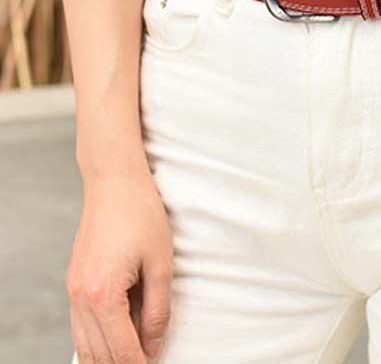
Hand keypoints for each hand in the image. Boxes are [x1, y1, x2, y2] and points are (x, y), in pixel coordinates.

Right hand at [66, 168, 173, 362]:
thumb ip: (157, 309)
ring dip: (106, 357)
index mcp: (103, 295)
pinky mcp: (74, 281)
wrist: (114, 182)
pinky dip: (95, 339)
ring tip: (134, 357)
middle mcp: (81, 297)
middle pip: (98, 354)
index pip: (120, 350)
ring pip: (84, 344)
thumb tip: (153, 346)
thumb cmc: (141, 215)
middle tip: (147, 362)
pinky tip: (114, 340)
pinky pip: (80, 325)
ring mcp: (73, 290)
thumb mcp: (160, 263)